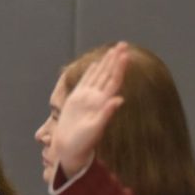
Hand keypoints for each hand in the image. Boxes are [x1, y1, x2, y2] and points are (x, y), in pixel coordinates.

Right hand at [52, 43, 127, 178]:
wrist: (70, 150)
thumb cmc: (83, 143)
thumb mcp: (95, 129)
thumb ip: (107, 113)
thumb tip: (119, 99)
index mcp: (102, 102)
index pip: (113, 80)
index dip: (119, 67)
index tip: (125, 54)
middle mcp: (96, 98)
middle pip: (108, 74)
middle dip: (115, 59)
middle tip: (123, 44)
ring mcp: (87, 98)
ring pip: (98, 75)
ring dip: (105, 62)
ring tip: (113, 49)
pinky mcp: (77, 100)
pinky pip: (86, 82)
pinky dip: (91, 71)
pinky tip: (95, 64)